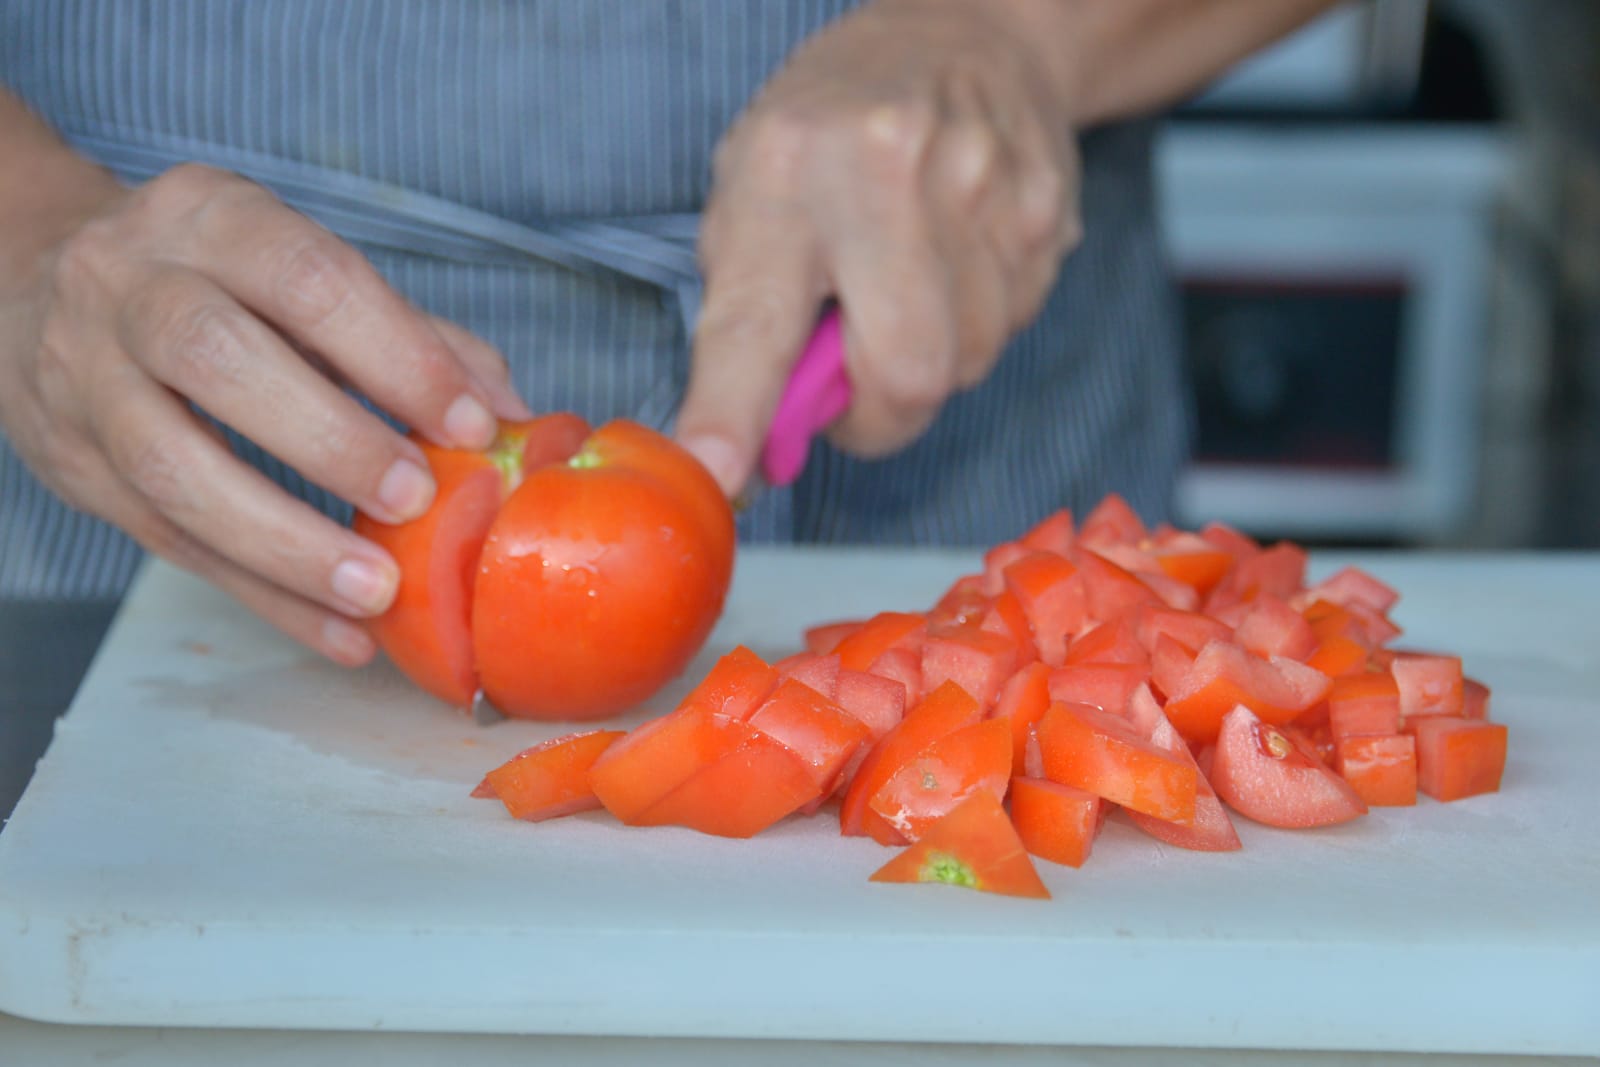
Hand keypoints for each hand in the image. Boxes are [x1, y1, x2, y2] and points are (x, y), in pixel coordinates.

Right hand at [0, 162, 531, 663]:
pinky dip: (262, 596)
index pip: (306, 276)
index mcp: (211, 218)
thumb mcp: (302, 280)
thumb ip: (413, 337)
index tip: (469, 424)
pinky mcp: (72, 465)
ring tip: (376, 591)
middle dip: (328, 438)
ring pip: (171, 465)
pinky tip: (338, 633)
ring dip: (284, 541)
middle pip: (216, 356)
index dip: (394, 353)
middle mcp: (129, 284)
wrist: (37, 283)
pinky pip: (166, 543)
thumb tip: (513, 416)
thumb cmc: (217, 286)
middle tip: (415, 500)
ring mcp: (84, 376)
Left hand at [676, 0, 1080, 494]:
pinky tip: (956, 259)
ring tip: (905, 284)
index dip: (733, 410)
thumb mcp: (754, 189)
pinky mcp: (1048, 213)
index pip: (754, 320)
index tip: (718, 473)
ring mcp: (984, 190)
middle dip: (874, 414)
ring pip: (966, 365)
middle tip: (849, 378)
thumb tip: (758, 444)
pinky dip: (975, 323)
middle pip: (906, 374)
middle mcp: (888, 175)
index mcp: (786, 172)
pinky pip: (1011, 329)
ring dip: (927, 361)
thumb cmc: (833, 129)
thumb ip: (747, 314)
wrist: (969, 33)